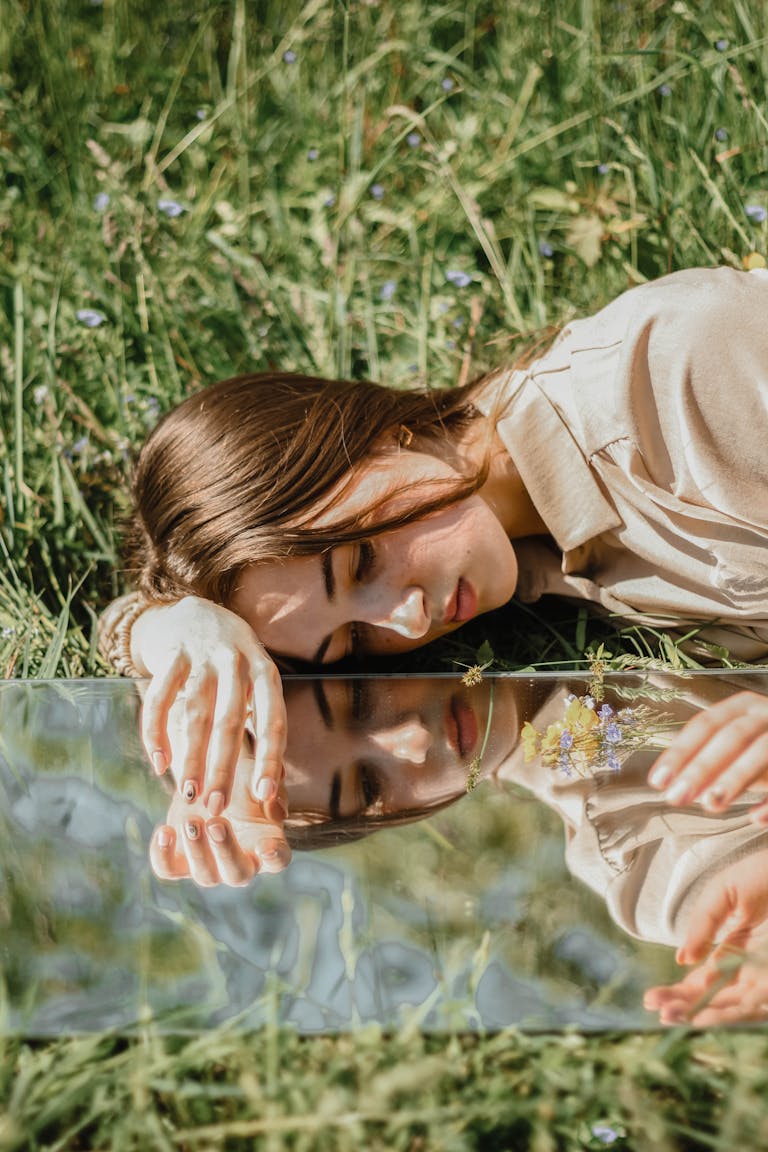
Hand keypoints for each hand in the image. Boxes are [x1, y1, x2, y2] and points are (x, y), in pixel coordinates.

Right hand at [135, 596, 286, 816]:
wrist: (194, 611)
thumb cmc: (231, 665)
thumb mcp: (254, 687)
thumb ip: (262, 733)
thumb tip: (274, 797)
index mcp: (265, 674)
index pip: (273, 720)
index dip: (270, 758)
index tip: (264, 796)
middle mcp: (237, 662)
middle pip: (231, 721)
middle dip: (223, 767)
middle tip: (216, 807)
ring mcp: (203, 655)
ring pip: (195, 712)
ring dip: (190, 756)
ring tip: (187, 793)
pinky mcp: (171, 653)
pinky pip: (160, 696)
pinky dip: (156, 730)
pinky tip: (159, 761)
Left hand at [150, 741, 290, 886]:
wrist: (206, 776)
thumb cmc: (240, 776)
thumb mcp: (255, 773)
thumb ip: (266, 781)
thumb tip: (266, 792)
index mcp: (267, 842)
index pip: (278, 859)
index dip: (273, 857)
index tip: (265, 847)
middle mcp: (241, 862)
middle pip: (237, 873)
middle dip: (225, 851)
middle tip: (216, 823)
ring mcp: (209, 866)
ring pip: (204, 875)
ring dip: (196, 850)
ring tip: (190, 821)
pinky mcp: (178, 861)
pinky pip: (168, 869)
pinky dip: (163, 855)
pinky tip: (164, 830)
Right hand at [645, 849, 767, 1024]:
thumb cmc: (765, 872)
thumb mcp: (723, 892)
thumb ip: (702, 923)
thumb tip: (683, 958)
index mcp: (737, 945)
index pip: (706, 976)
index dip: (680, 988)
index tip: (652, 998)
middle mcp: (751, 966)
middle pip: (714, 994)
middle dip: (684, 1003)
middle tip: (655, 1009)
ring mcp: (764, 974)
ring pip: (730, 1005)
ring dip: (700, 1013)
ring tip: (669, 1017)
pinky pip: (752, 1005)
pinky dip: (727, 1013)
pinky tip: (702, 1016)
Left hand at [647, 691, 767, 817]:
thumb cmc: (765, 747)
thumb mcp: (738, 746)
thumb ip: (708, 759)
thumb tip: (673, 785)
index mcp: (743, 707)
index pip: (705, 725)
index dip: (680, 752)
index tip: (658, 781)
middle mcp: (766, 714)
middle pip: (731, 737)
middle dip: (701, 768)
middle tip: (676, 797)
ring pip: (760, 753)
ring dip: (734, 779)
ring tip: (710, 805)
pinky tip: (754, 818)